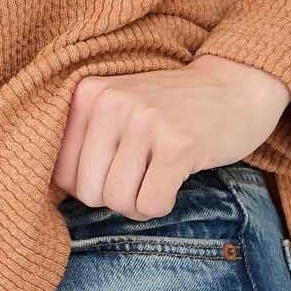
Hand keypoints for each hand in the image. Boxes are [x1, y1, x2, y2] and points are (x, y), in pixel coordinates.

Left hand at [52, 54, 290, 217]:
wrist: (235, 85)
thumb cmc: (171, 109)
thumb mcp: (118, 108)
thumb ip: (84, 141)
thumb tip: (55, 197)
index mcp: (87, 94)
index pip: (62, 174)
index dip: (90, 186)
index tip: (117, 168)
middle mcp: (110, 102)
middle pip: (89, 193)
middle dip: (116, 198)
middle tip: (142, 175)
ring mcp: (143, 121)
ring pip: (118, 202)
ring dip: (140, 203)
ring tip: (159, 174)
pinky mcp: (177, 144)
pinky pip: (151, 205)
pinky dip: (163, 204)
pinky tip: (177, 177)